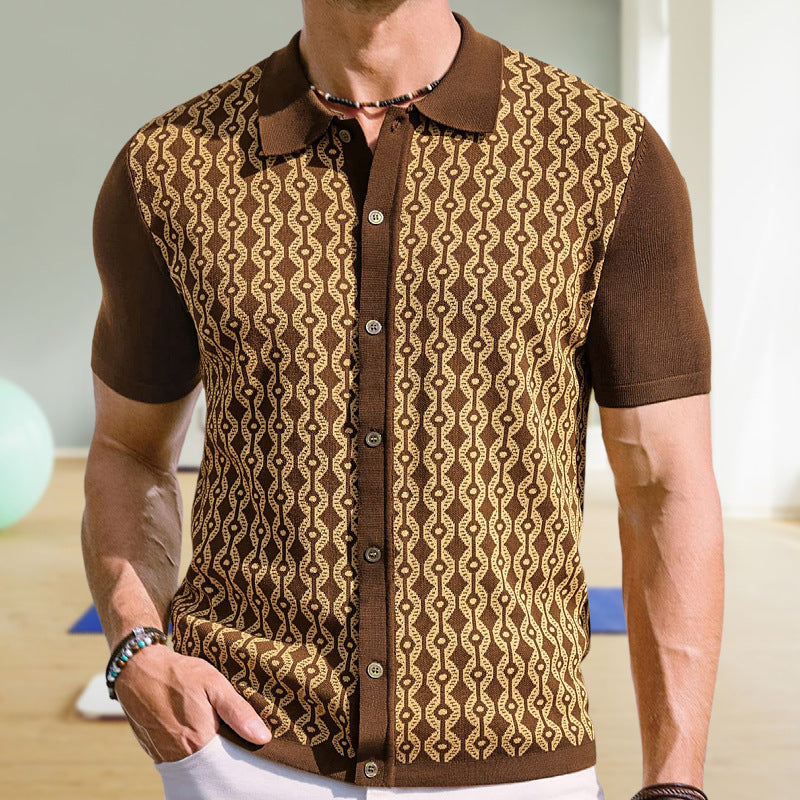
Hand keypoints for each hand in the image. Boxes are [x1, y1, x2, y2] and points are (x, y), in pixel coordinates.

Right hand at [113, 644, 271, 762]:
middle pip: (209, 765)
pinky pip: (175, 756)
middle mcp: (178, 755)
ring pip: (192, 762)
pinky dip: (186, 747)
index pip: (227, 762)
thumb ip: (238, 712)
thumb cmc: (179, 674)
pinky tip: (191, 727)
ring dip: (202, 750)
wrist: (138, 668)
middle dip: (221, 752)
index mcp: (198, 742)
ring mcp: (162, 755)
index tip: (246, 739)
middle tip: (227, 730)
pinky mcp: (152, 750)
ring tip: (208, 726)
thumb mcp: (214, 684)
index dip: (238, 751)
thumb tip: (263, 738)